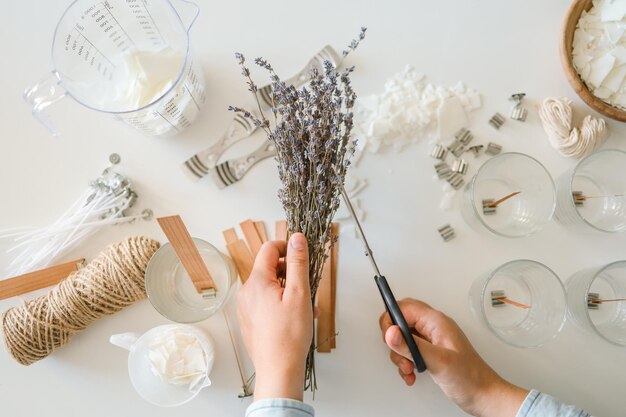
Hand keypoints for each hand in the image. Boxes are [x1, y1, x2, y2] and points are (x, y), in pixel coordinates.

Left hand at [237, 233, 311, 400]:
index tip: (302, 255)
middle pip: (270, 268)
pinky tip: (296, 317)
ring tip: (306, 307)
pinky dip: (281, 303)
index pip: (269, 249)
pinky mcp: (249, 320)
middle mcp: (246, 292)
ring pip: (270, 287)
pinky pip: (266, 302)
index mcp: (257, 281)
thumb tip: (297, 238)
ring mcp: (246, 307)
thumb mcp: (299, 293)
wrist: (278, 370)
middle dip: (291, 273)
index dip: (287, 247)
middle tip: (308, 286)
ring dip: (289, 290)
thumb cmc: (289, 335)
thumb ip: (298, 262)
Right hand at [379, 299, 527, 416]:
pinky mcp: (431, 352)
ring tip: (408, 367)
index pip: (404, 308)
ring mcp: (432, 340)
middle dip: (394, 338)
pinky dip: (406, 362)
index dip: (392, 320)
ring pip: (403, 338)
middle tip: (397, 351)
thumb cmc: (470, 377)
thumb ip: (411, 346)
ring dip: (400, 355)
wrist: (483, 395)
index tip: (389, 337)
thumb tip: (391, 332)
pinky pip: (409, 351)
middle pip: (401, 321)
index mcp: (436, 321)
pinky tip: (411, 373)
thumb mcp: (437, 360)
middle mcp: (433, 327)